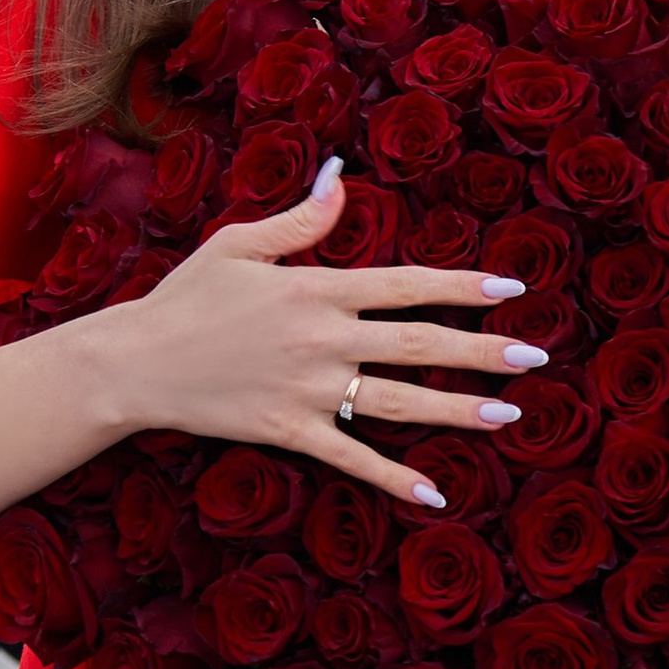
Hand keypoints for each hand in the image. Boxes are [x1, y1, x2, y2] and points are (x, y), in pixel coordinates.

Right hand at [100, 165, 544, 509]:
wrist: (133, 362)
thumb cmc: (184, 298)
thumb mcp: (239, 244)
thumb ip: (300, 218)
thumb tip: (341, 176)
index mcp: (316, 288)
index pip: (406, 285)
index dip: (461, 286)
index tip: (509, 288)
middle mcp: (323, 338)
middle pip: (419, 344)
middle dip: (482, 351)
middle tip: (534, 357)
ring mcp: (309, 389)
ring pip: (399, 401)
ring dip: (459, 409)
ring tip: (509, 415)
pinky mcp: (290, 431)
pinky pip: (353, 458)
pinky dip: (394, 477)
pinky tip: (435, 492)